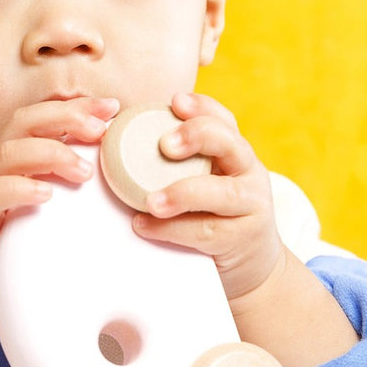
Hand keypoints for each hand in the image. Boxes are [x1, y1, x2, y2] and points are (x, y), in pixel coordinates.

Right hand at [0, 94, 120, 324]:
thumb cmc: (16, 250)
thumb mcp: (53, 218)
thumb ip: (78, 198)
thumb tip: (127, 191)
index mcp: (18, 161)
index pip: (44, 119)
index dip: (76, 107)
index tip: (113, 107)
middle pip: (25, 122)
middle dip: (65, 118)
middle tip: (101, 129)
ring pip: (9, 152)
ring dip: (49, 153)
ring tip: (84, 171)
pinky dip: (19, 188)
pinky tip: (46, 194)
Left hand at [131, 91, 284, 302]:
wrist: (252, 265)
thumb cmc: (214, 216)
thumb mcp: (205, 182)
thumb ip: (177, 165)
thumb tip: (114, 143)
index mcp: (236, 153)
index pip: (224, 121)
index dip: (202, 107)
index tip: (174, 101)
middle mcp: (250, 173)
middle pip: (230, 143)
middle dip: (198, 135)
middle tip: (165, 145)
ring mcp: (252, 206)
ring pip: (222, 193)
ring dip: (183, 193)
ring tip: (151, 202)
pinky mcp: (243, 238)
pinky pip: (206, 231)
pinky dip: (172, 228)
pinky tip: (144, 225)